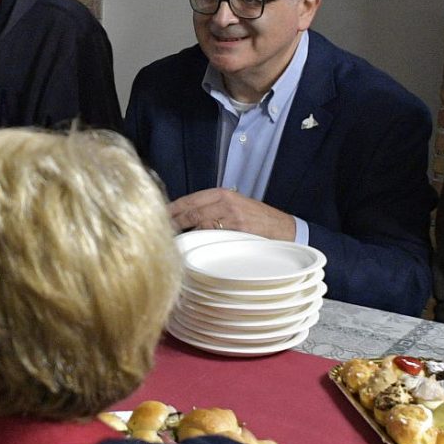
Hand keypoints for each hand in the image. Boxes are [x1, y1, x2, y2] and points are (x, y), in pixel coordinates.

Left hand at [166, 188, 296, 240]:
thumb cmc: (258, 220)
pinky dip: (201, 243)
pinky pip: (213, 238)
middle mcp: (225, 203)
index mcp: (223, 194)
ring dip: (185, 235)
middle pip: (190, 213)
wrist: (284, 230)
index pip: (189, 200)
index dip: (171, 209)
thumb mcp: (235, 206)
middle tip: (159, 231)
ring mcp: (231, 218)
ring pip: (199, 226)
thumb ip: (212, 208)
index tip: (159, 216)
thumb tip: (185, 218)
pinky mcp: (237, 233)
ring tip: (173, 243)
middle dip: (173, 223)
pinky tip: (194, 249)